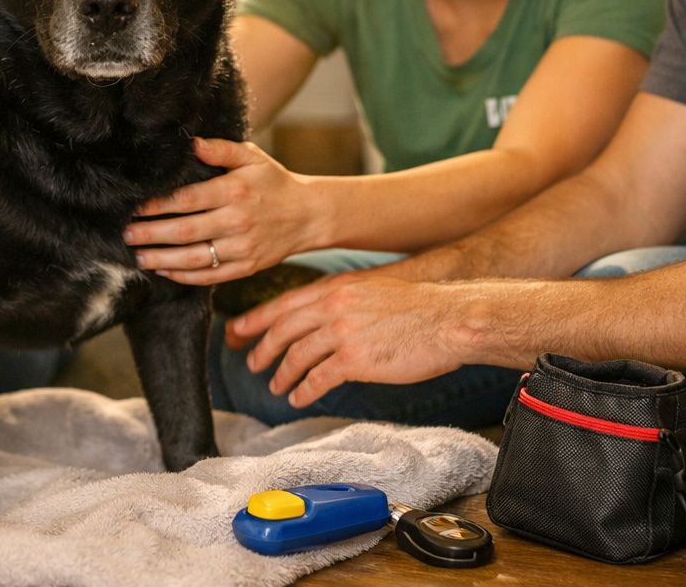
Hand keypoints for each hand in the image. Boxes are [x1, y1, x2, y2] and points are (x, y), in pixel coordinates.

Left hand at [124, 137, 328, 283]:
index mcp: (235, 191)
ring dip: (161, 259)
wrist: (309, 215)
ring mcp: (242, 248)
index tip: (135, 207)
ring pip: (194, 258)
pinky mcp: (246, 268)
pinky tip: (163, 270)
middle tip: (126, 234)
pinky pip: (209, 276)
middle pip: (185, 231)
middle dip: (151, 234)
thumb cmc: (274, 183)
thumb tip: (191, 142)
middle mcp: (237, 221)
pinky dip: (183, 276)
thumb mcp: (252, 157)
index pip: (187, 200)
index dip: (158, 205)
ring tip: (137, 256)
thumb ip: (221, 149)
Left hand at [224, 267, 468, 406]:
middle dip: (261, 348)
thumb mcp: (371, 289)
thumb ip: (341, 300)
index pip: (283, 303)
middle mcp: (332, 307)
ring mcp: (342, 333)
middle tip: (251, 363)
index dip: (255, 319)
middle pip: (282, 330)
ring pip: (296, 356)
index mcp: (335, 288)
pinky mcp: (355, 360)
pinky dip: (304, 390)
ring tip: (276, 386)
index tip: (237, 330)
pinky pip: (318, 378)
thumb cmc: (417, 307)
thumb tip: (320, 315)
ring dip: (281, 374)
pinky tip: (299, 398)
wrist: (449, 319)